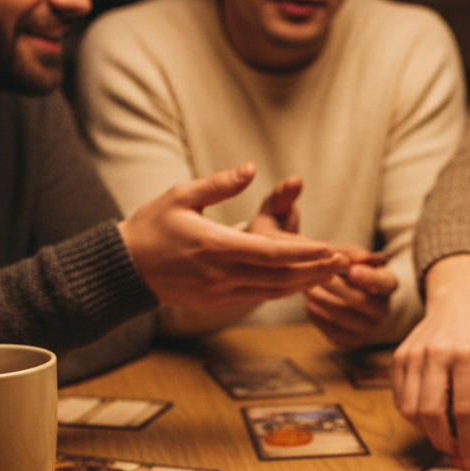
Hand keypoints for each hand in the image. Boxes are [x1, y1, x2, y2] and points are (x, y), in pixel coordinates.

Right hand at [117, 164, 348, 308]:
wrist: (125, 268)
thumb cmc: (152, 225)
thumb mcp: (181, 195)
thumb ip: (219, 184)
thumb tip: (251, 169)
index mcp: (214, 246)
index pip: (270, 254)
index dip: (303, 253)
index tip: (329, 248)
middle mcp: (220, 274)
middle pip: (279, 277)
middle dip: (314, 270)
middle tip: (344, 262)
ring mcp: (220, 292)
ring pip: (272, 291)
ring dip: (305, 283)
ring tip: (332, 273)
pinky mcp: (218, 302)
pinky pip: (258, 297)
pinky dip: (283, 290)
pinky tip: (302, 281)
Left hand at [306, 245, 396, 348]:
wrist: (340, 295)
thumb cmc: (347, 270)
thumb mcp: (350, 256)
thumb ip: (352, 254)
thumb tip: (358, 260)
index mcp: (388, 285)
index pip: (386, 283)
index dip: (370, 278)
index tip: (352, 270)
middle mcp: (383, 310)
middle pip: (362, 302)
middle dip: (339, 289)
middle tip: (321, 278)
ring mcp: (368, 328)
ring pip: (344, 317)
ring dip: (324, 301)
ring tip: (308, 289)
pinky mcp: (350, 341)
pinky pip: (332, 330)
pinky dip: (319, 316)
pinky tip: (311, 303)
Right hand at [392, 254, 469, 468]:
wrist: (459, 301)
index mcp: (468, 357)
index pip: (464, 412)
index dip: (466, 443)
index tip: (469, 462)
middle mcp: (437, 354)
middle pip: (431, 414)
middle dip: (442, 442)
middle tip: (454, 451)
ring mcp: (414, 354)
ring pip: (410, 410)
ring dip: (426, 431)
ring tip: (444, 433)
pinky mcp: (399, 356)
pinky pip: (399, 398)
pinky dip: (413, 415)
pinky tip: (430, 414)